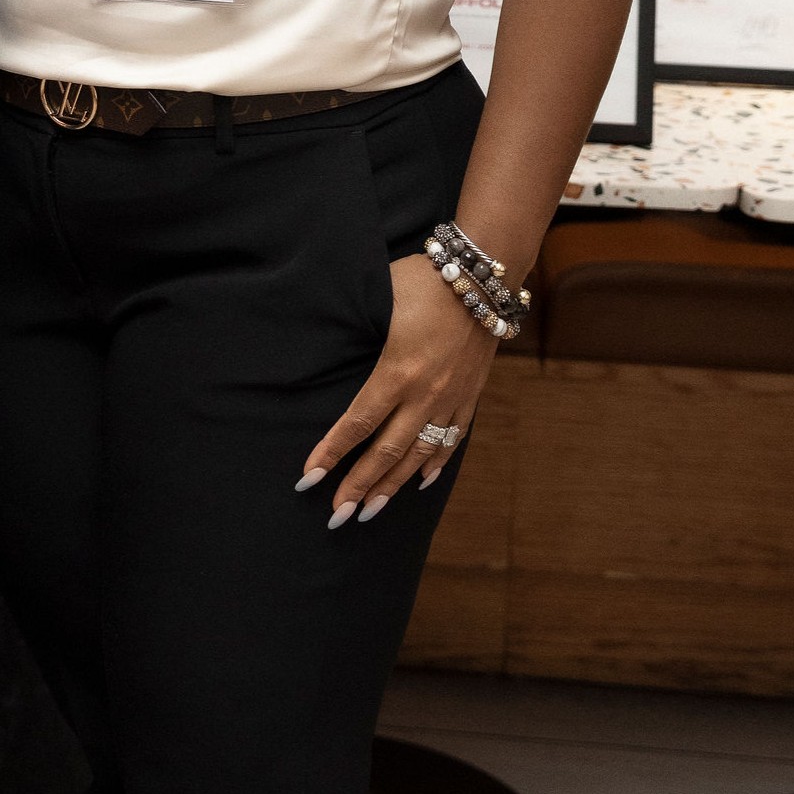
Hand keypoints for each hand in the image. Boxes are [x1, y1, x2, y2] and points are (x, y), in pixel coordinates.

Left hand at [298, 254, 497, 530]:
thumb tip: (321, 349)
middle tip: (336, 516)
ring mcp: (451, 398)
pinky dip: (436, 463)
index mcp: (398, 371)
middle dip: (359, 486)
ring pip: (419, 454)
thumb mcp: (379, 301)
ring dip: (393, 485)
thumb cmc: (423, 281)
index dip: (332, 453)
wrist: (484, 277)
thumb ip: (355, 331)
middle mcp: (425, 393)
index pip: (358, 423)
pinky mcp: (470, 395)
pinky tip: (422, 482)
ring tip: (371, 511)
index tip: (309, 477)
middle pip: (387, 451)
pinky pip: (452, 438)